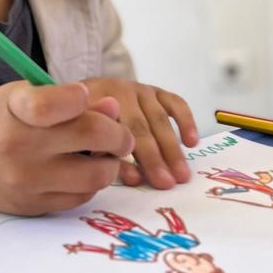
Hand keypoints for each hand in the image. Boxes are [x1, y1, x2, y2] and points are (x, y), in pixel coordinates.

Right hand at [0, 80, 133, 215]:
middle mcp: (20, 146)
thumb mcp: (20, 96)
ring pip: (96, 174)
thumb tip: (113, 108)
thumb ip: (65, 99)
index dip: (81, 97)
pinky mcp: (33, 207)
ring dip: (110, 163)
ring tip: (103, 155)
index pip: (57, 103)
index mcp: (15, 109)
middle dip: (119, 133)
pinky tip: (82, 172)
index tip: (85, 97)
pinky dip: (91, 184)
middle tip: (120, 135)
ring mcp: (27, 181)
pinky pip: (81, 197)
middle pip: (94, 136)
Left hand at [82, 79, 198, 189]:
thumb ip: (102, 157)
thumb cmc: (80, 127)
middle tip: (167, 183)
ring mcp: (138, 90)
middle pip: (138, 127)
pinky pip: (175, 103)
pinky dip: (186, 121)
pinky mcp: (156, 91)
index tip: (138, 180)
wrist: (79, 97)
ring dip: (172, 148)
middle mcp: (117, 92)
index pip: (111, 132)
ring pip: (159, 119)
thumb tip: (134, 177)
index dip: (124, 157)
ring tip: (182, 175)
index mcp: (92, 104)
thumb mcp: (80, 141)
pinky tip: (192, 142)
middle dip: (154, 157)